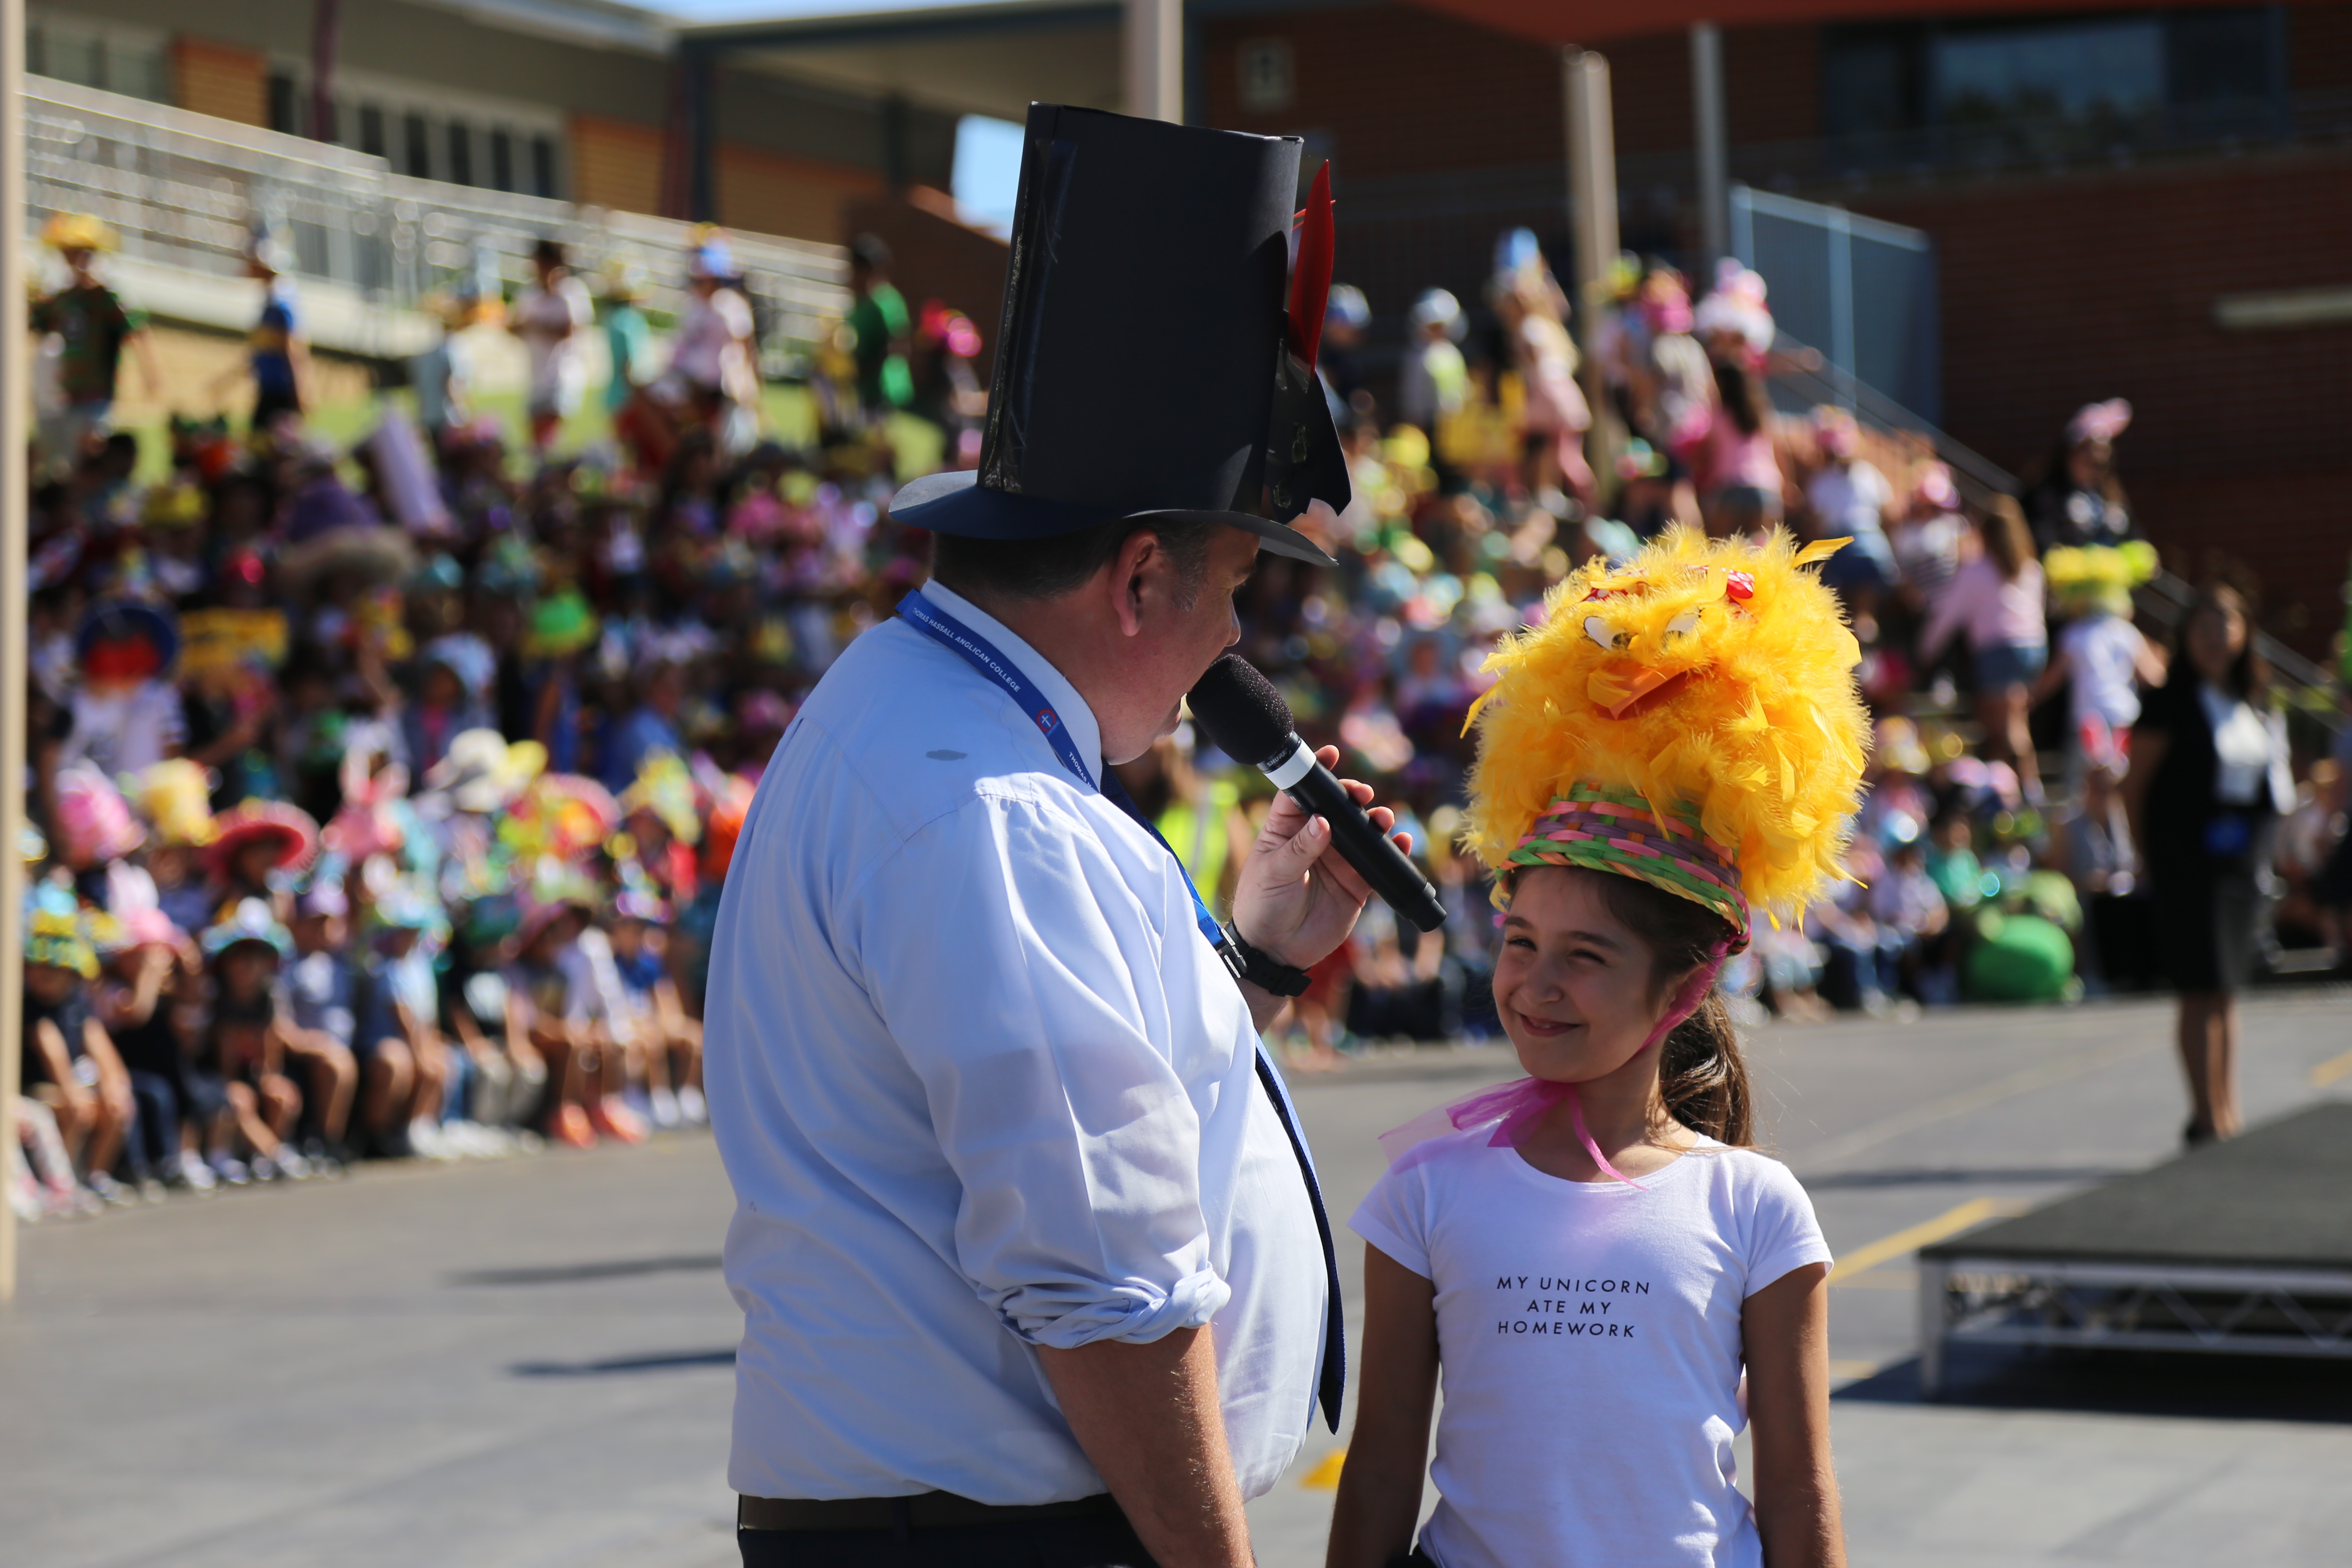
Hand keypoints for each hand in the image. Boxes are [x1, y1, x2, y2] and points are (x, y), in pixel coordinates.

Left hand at [1229, 746, 1411, 970]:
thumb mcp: (1274, 874)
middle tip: (1362, 795)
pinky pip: (1379, 861)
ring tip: (1383, 819)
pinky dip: (1392, 850)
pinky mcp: (1357, 882)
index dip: (1316, 772)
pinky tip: (1401, 842)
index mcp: (1286, 828)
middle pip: (1339, 806)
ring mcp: (1338, 859)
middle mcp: (1315, 838)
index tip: (1331, 754)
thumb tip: (1323, 822)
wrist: (1275, 950)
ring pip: (1363, 830)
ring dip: (1376, 820)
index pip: (1301, 792)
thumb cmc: (1262, 906)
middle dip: (1353, 795)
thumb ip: (1299, 848)